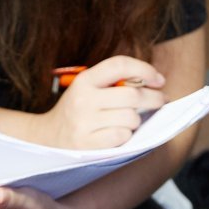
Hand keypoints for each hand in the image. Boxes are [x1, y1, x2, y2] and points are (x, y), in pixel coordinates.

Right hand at [36, 55, 166, 149]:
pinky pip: (122, 136)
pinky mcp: (86, 144)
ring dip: (136, 121)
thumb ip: (115, 83)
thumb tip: (155, 82)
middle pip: (132, 95)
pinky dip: (125, 136)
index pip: (119, 65)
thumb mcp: (88, 90)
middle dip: (154, 98)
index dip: (144, 69)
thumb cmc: (77, 112)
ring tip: (129, 121)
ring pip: (131, 118)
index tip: (159, 80)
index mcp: (84, 80)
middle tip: (161, 100)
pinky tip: (117, 134)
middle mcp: (83, 99)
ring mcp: (84, 123)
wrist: (47, 139)